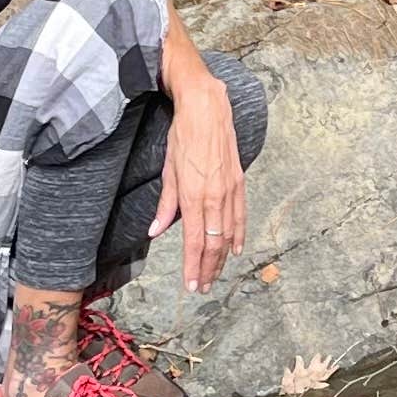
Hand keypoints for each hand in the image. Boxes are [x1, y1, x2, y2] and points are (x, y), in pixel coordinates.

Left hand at [150, 76, 247, 294]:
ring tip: (215, 275)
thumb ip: (165, 204)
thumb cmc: (184, 136)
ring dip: (221, 258)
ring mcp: (229, 191)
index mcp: (193, 195)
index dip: (193, 266)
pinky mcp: (239, 182)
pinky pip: (240, 216)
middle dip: (207, 269)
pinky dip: (238, 235)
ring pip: (228, 234)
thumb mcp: (168, 169)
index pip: (193, 241)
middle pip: (213, 244)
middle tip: (202, 287)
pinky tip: (235, 249)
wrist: (208, 109)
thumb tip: (156, 231)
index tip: (191, 285)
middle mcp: (214, 197)